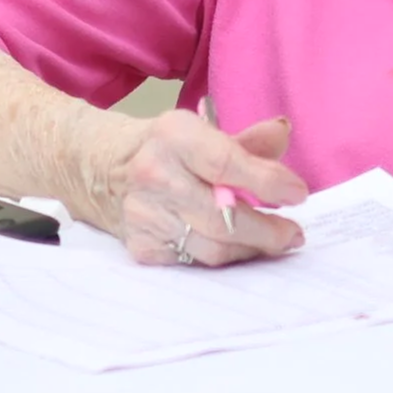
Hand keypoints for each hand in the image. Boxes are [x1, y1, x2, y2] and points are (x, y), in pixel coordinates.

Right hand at [94, 108, 308, 266]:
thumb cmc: (159, 147)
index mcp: (173, 137)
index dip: (267, 180)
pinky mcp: (141, 246)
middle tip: (293, 235)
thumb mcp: (198, 131)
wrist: (95, 167)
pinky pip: (193, 261)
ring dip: (250, 249)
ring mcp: (144, 215)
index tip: (298, 194)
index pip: (226, 163)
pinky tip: (238, 248)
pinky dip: (222, 257)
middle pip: (222, 216)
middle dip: (267, 231)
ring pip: (210, 246)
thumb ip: (245, 140)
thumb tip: (283, 134)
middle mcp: (155, 175)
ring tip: (273, 242)